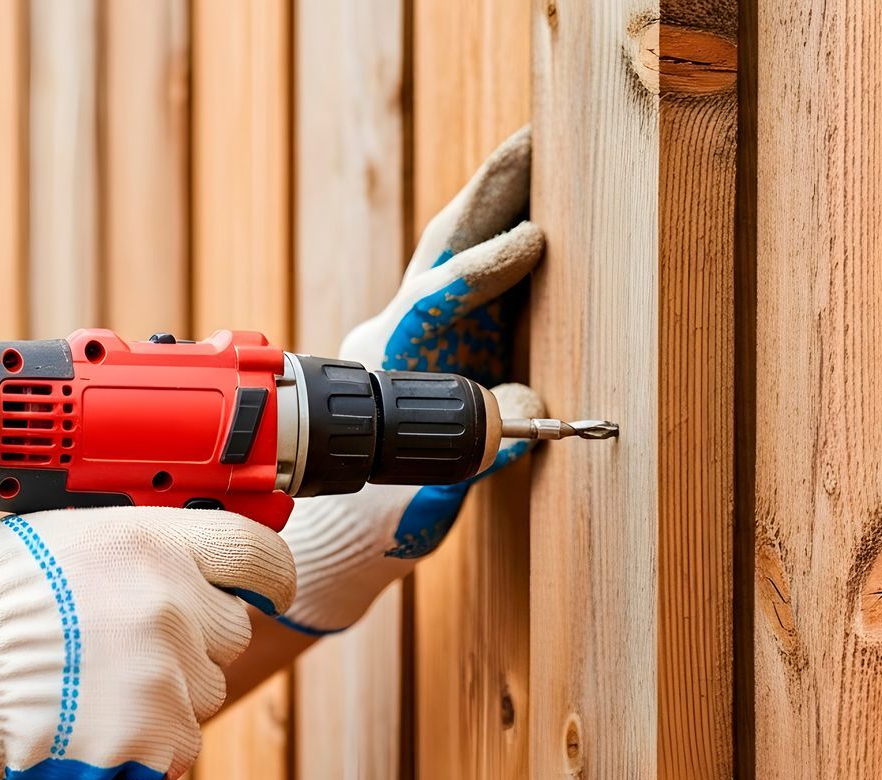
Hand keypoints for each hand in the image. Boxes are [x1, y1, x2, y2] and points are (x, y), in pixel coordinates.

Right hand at [0, 507, 295, 779]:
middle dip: (193, 642)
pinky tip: (92, 726)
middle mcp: (171, 600)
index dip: (267, 573)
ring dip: (166, 696)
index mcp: (150, 540)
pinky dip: (145, 748)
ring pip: (205, 690)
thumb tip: (172, 550)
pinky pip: (180, 746)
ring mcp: (168, 669)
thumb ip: (128, 544)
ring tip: (93, 688)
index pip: (257, 551)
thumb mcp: (53, 537)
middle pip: (231, 629)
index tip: (264, 587)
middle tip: (127, 649)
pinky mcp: (155, 733)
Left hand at [275, 125, 544, 633]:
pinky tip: (540, 211)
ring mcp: (415, 333)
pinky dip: (503, 239)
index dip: (482, 269)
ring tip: (540, 155)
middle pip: (441, 248)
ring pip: (454, 253)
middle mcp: (394, 333)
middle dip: (489, 196)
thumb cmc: (376, 516)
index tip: (531, 241)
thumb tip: (530, 408)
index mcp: (385, 365)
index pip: (433, 298)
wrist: (341, 532)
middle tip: (534, 145)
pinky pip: (471, 279)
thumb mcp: (429, 492)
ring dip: (497, 204)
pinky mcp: (438, 343)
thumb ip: (477, 451)